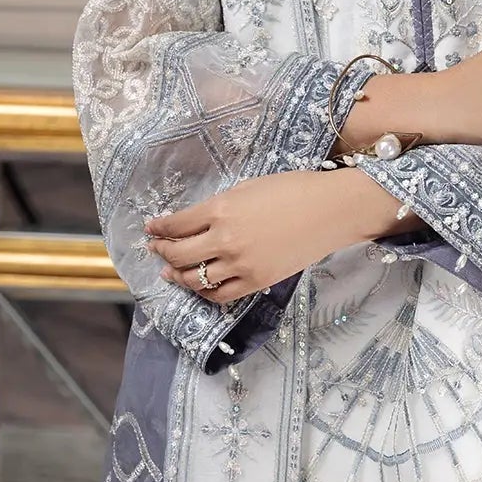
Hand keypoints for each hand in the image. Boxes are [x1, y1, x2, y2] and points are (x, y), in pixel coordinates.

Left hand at [143, 169, 372, 304]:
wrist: (331, 210)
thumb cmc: (293, 189)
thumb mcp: (248, 187)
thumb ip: (220, 206)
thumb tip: (199, 221)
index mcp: (221, 209)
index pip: (177, 224)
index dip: (159, 228)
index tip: (151, 228)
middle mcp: (225, 239)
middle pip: (179, 254)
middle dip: (162, 251)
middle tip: (156, 249)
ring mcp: (240, 264)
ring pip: (196, 279)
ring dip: (178, 275)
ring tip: (170, 271)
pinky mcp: (257, 281)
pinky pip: (221, 294)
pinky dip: (205, 291)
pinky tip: (200, 285)